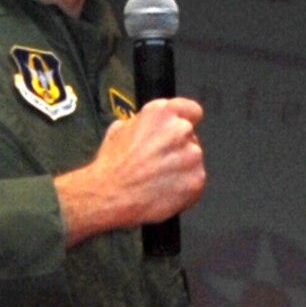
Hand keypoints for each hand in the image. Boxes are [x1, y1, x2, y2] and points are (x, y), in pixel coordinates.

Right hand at [56, 97, 205, 245]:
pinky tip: (164, 190)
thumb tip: (148, 125)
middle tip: (158, 162)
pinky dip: (184, 188)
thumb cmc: (112, 167)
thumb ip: (142, 122)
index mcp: (161, 113)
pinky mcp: (196, 179)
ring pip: (193, 160)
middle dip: (178, 148)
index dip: (186, 120)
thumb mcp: (119, 129)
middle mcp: (180, 130)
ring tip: (158, 178)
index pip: (191, 110)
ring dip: (181, 168)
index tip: (184, 128)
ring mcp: (191, 155)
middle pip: (190, 137)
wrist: (109, 196)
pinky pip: (195, 181)